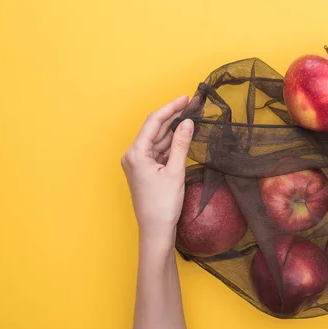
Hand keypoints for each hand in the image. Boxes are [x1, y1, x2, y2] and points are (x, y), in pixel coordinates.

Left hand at [121, 96, 193, 243]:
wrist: (155, 230)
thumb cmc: (163, 204)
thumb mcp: (175, 171)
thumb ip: (181, 144)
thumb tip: (187, 122)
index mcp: (136, 153)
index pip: (154, 122)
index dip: (171, 108)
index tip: (186, 98)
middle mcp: (133, 155)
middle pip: (155, 129)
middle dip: (174, 117)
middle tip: (194, 107)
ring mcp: (138, 163)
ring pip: (158, 140)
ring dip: (174, 130)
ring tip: (193, 119)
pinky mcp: (145, 170)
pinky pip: (159, 151)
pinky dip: (171, 144)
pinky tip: (184, 137)